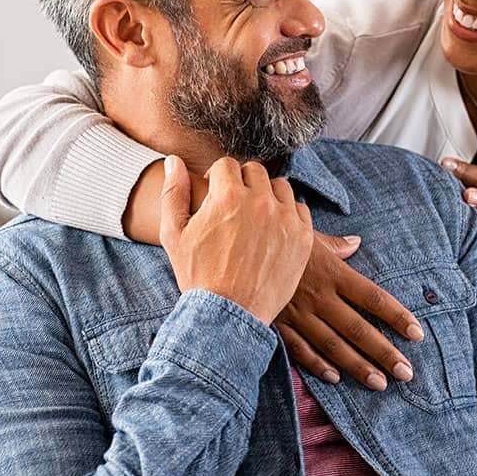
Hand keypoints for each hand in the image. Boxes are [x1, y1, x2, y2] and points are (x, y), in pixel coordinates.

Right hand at [159, 156, 313, 324]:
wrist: (228, 314)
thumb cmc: (197, 275)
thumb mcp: (174, 234)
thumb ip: (174, 192)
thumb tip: (174, 161)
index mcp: (227, 195)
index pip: (226, 164)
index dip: (217, 178)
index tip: (215, 194)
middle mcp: (259, 201)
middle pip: (254, 171)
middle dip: (242, 183)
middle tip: (234, 206)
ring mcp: (284, 219)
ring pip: (279, 187)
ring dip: (267, 195)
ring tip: (255, 217)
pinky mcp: (302, 237)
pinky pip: (299, 209)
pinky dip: (287, 215)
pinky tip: (273, 230)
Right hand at [274, 233, 423, 390]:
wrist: (234, 244)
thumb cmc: (274, 235)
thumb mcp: (306, 234)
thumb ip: (335, 244)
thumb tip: (356, 242)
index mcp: (331, 272)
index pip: (372, 297)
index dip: (397, 316)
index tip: (416, 333)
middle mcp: (319, 296)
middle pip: (358, 328)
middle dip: (384, 352)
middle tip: (406, 372)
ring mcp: (297, 313)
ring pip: (333, 345)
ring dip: (357, 366)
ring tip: (379, 383)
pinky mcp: (278, 323)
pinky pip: (300, 349)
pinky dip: (317, 365)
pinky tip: (335, 378)